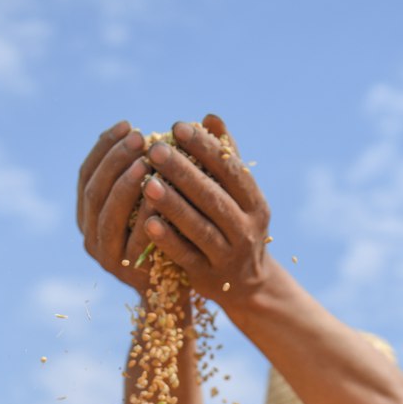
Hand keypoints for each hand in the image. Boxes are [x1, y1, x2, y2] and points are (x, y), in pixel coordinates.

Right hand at [76, 121, 158, 292]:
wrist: (173, 290)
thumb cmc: (163, 237)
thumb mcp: (147, 202)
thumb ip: (138, 174)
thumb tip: (138, 130)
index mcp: (87, 214)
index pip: (87, 173)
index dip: (104, 147)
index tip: (127, 124)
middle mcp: (89, 234)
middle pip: (94, 191)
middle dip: (115, 160)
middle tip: (139, 136)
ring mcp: (104, 255)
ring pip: (107, 215)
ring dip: (125, 185)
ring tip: (146, 161)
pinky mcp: (125, 272)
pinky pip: (132, 240)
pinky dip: (144, 216)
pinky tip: (159, 196)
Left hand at [141, 114, 271, 310]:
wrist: (247, 285)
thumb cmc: (234, 226)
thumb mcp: (238, 196)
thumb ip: (224, 159)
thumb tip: (210, 118)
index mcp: (255, 204)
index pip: (231, 171)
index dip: (205, 148)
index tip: (178, 127)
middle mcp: (246, 230)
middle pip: (213, 198)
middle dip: (184, 172)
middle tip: (154, 149)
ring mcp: (228, 256)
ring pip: (200, 228)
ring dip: (173, 205)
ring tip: (147, 182)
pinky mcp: (208, 277)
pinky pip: (186, 256)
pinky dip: (169, 240)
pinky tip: (148, 223)